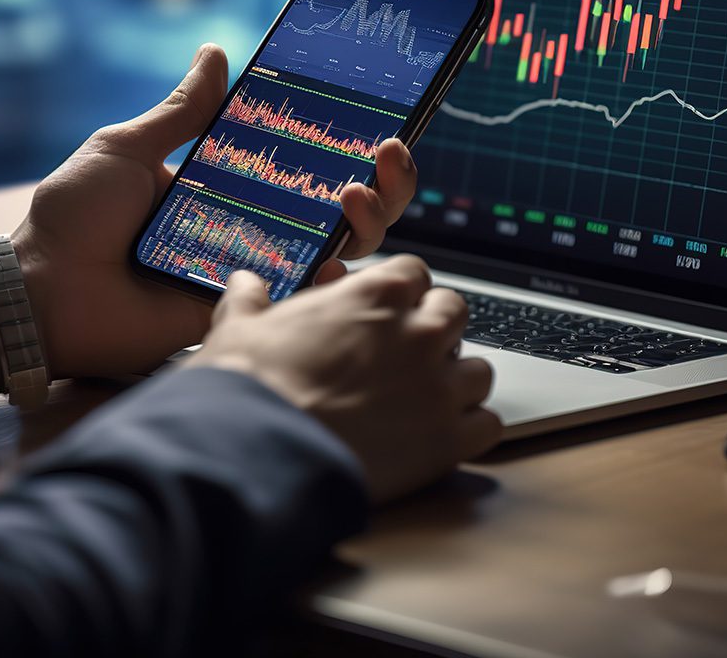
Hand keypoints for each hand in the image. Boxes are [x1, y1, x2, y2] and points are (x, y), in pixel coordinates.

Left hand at [11, 43, 418, 378]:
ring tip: (360, 192)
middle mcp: (249, 226)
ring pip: (335, 250)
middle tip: (388, 151)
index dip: (347, 142)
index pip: (304, 162)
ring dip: (369, 219)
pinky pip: (300, 298)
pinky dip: (333, 278)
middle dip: (382, 180)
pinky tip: (341, 250)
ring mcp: (249, 268)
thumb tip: (217, 52)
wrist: (41, 292)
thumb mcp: (126, 148)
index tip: (377, 116)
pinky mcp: (240, 310)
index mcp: (227, 185)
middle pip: (339, 206)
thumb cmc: (75, 218)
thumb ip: (181, 111)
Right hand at [184, 256, 501, 502]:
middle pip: (454, 314)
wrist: (259, 453)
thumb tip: (244, 285)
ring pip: (478, 371)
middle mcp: (418, 333)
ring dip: (455, 381)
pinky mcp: (447, 441)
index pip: (414, 273)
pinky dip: (469, 430)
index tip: (384, 312)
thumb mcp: (238, 328)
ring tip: (424, 400)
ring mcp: (438, 387)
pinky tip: (442, 437)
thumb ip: (249, 301)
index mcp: (376, 294)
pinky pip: (487, 425)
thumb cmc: (248, 387)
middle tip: (405, 355)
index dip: (399, 293)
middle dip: (434, 330)